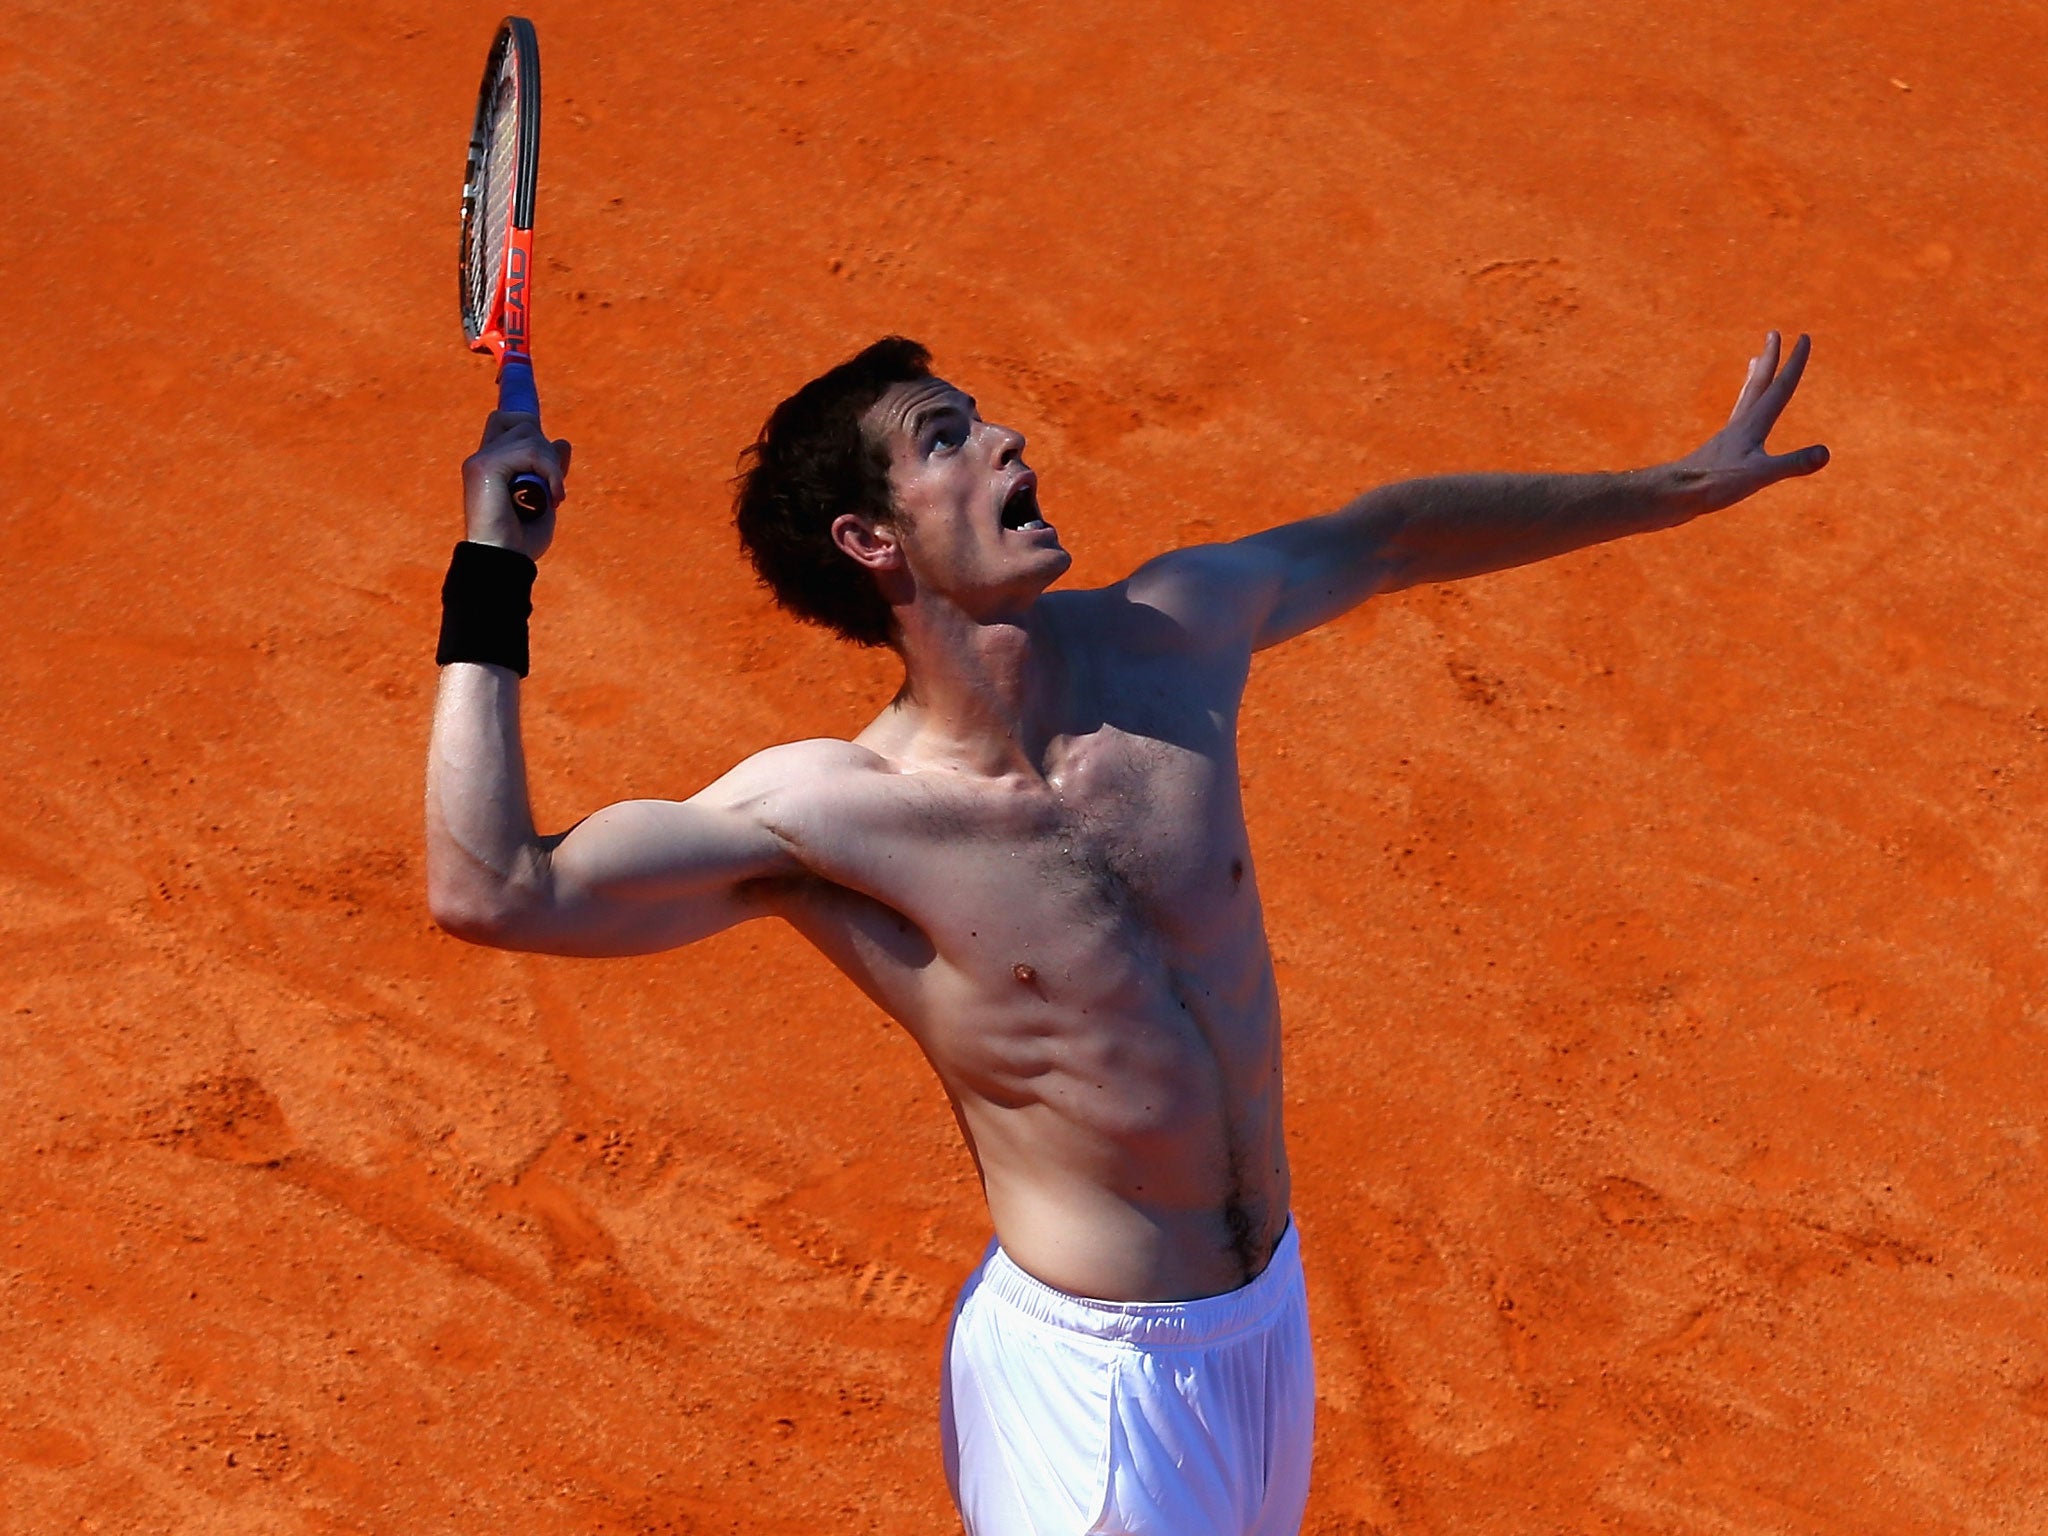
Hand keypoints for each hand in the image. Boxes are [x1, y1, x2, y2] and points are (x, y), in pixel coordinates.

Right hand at [462, 411, 570, 558]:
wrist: (504, 564)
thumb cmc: (521, 542)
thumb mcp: (543, 500)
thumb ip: (550, 471)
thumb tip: (562, 441)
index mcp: (489, 464)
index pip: (504, 420)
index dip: (528, 422)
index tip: (555, 447)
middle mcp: (481, 458)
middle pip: (523, 423)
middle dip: (548, 452)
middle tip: (553, 488)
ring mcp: (480, 460)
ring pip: (530, 435)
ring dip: (552, 466)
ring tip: (553, 497)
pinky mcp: (485, 467)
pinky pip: (531, 452)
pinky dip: (551, 473)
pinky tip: (554, 498)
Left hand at [1666, 332, 1828, 515]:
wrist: (1672, 496)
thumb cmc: (1712, 486)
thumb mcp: (1758, 476)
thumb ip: (1792, 463)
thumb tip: (1825, 453)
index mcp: (1752, 424)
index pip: (1779, 387)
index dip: (1794, 363)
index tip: (1803, 337)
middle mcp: (1739, 425)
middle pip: (1758, 384)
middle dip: (1769, 358)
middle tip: (1772, 334)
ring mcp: (1727, 438)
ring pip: (1745, 399)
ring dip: (1754, 378)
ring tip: (1754, 362)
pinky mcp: (1718, 452)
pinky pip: (1737, 422)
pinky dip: (1743, 410)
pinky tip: (1742, 421)